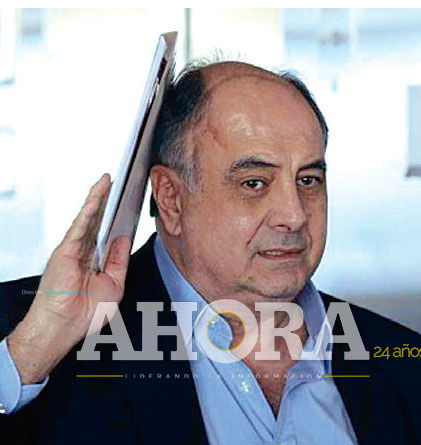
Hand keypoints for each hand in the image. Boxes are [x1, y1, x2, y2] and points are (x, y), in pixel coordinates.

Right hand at [8, 174, 131, 383]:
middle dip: (108, 202)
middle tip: (118, 184)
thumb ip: (119, 259)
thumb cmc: (85, 313)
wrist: (65, 327)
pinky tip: (97, 198)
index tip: (129, 203)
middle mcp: (84, 252)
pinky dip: (88, 211)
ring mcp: (73, 249)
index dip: (118, 218)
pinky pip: (78, 226)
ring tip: (108, 181)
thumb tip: (123, 238)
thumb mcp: (115, 284)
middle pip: (98, 221)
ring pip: (87, 218)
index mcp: (95, 260)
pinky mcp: (64, 250)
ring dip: (97, 199)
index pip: (108, 233)